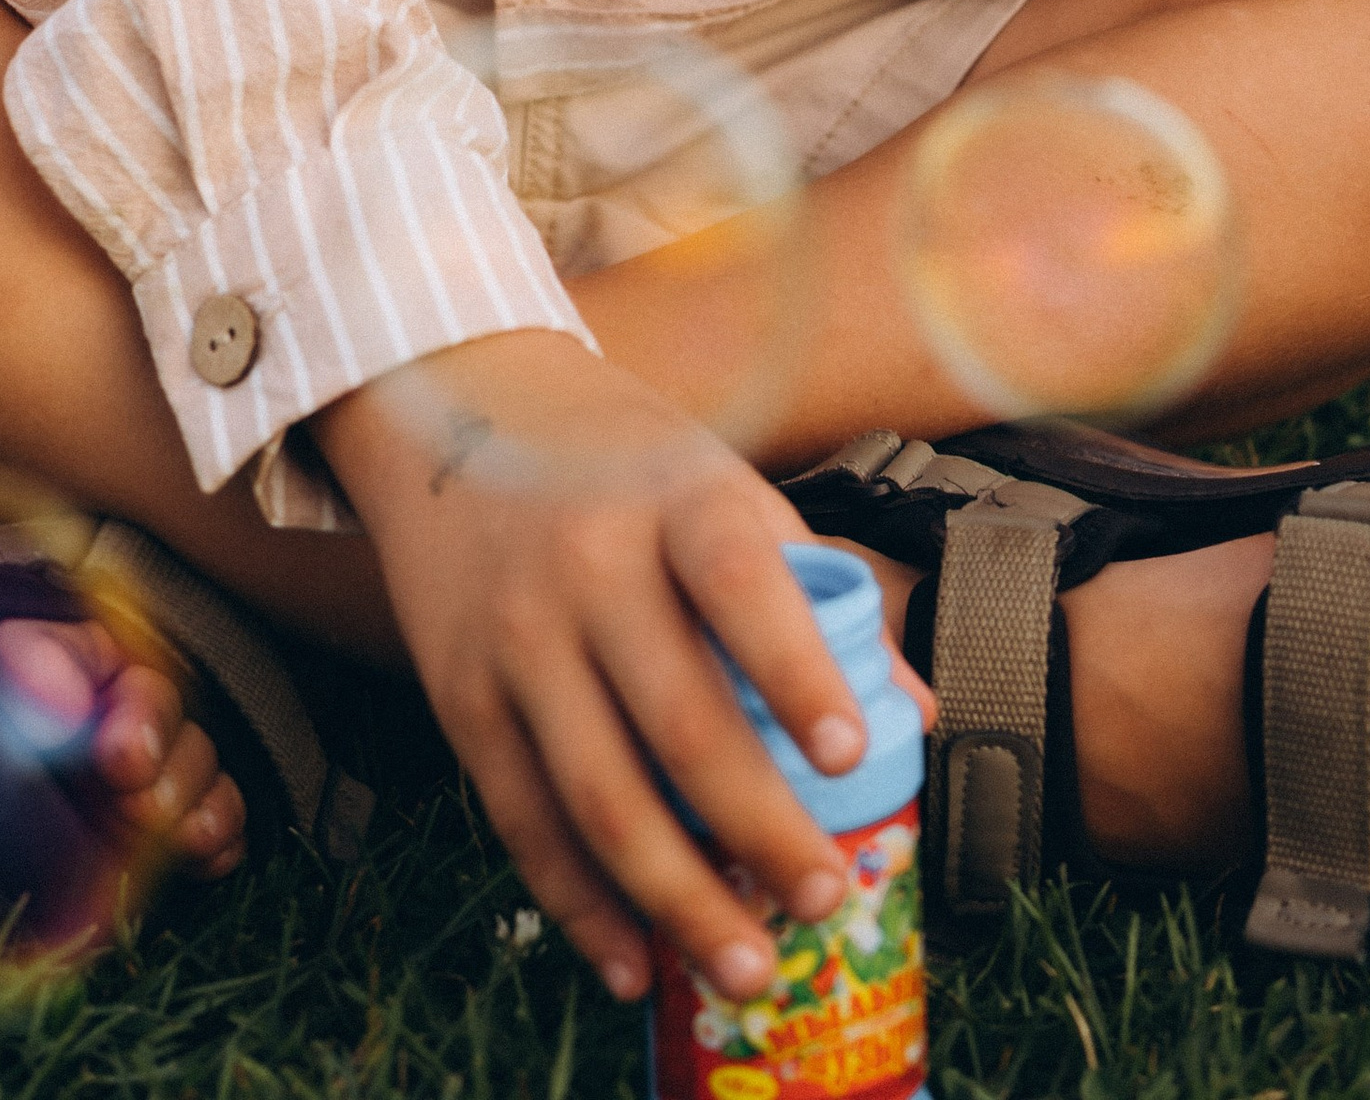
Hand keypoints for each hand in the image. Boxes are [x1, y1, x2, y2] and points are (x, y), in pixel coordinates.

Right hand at [316, 331, 875, 1006]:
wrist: (455, 403)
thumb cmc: (622, 461)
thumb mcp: (720, 484)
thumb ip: (814, 588)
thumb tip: (914, 713)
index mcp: (673, 496)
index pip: (736, 580)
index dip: (794, 667)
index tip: (850, 752)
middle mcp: (588, 564)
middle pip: (679, 720)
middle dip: (759, 828)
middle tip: (825, 900)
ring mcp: (517, 634)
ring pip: (600, 794)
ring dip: (679, 899)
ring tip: (750, 967)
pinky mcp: (461, 692)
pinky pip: (524, 818)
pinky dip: (581, 903)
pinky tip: (636, 960)